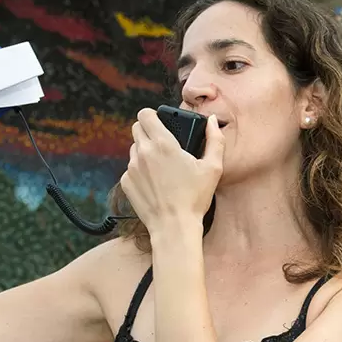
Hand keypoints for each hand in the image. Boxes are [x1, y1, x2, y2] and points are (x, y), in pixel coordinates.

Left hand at [118, 109, 223, 233]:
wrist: (174, 227)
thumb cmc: (195, 198)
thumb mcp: (213, 168)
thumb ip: (215, 139)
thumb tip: (211, 120)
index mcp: (163, 144)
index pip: (145, 114)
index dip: (152, 115)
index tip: (161, 122)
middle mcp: (143, 152)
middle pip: (136, 128)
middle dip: (148, 131)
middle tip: (163, 144)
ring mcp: (131, 168)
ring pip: (133, 148)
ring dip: (144, 151)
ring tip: (161, 167)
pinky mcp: (126, 182)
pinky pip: (130, 168)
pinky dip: (140, 171)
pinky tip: (155, 183)